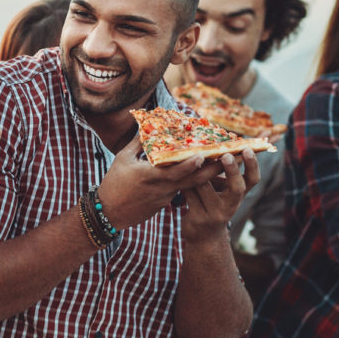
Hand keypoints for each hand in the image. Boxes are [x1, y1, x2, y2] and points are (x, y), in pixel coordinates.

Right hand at [96, 136, 224, 230]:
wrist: (108, 213)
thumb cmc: (114, 183)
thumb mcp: (123, 158)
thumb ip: (138, 142)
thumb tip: (148, 124)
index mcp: (150, 176)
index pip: (174, 172)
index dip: (190, 165)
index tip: (203, 156)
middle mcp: (161, 188)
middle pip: (192, 181)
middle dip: (212, 170)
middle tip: (230, 159)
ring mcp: (164, 198)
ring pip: (189, 186)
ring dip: (207, 176)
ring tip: (224, 164)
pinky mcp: (164, 204)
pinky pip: (181, 191)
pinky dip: (193, 183)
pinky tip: (205, 175)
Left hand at [182, 149, 259, 243]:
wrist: (203, 236)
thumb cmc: (213, 204)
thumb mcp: (222, 190)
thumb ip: (224, 172)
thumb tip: (226, 141)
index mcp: (239, 195)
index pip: (253, 180)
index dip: (252, 165)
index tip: (247, 149)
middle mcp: (231, 206)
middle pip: (237, 188)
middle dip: (231, 170)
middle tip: (226, 155)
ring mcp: (215, 214)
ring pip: (205, 187)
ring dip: (198, 171)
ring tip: (192, 155)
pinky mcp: (198, 218)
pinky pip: (190, 194)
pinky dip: (183, 182)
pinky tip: (177, 171)